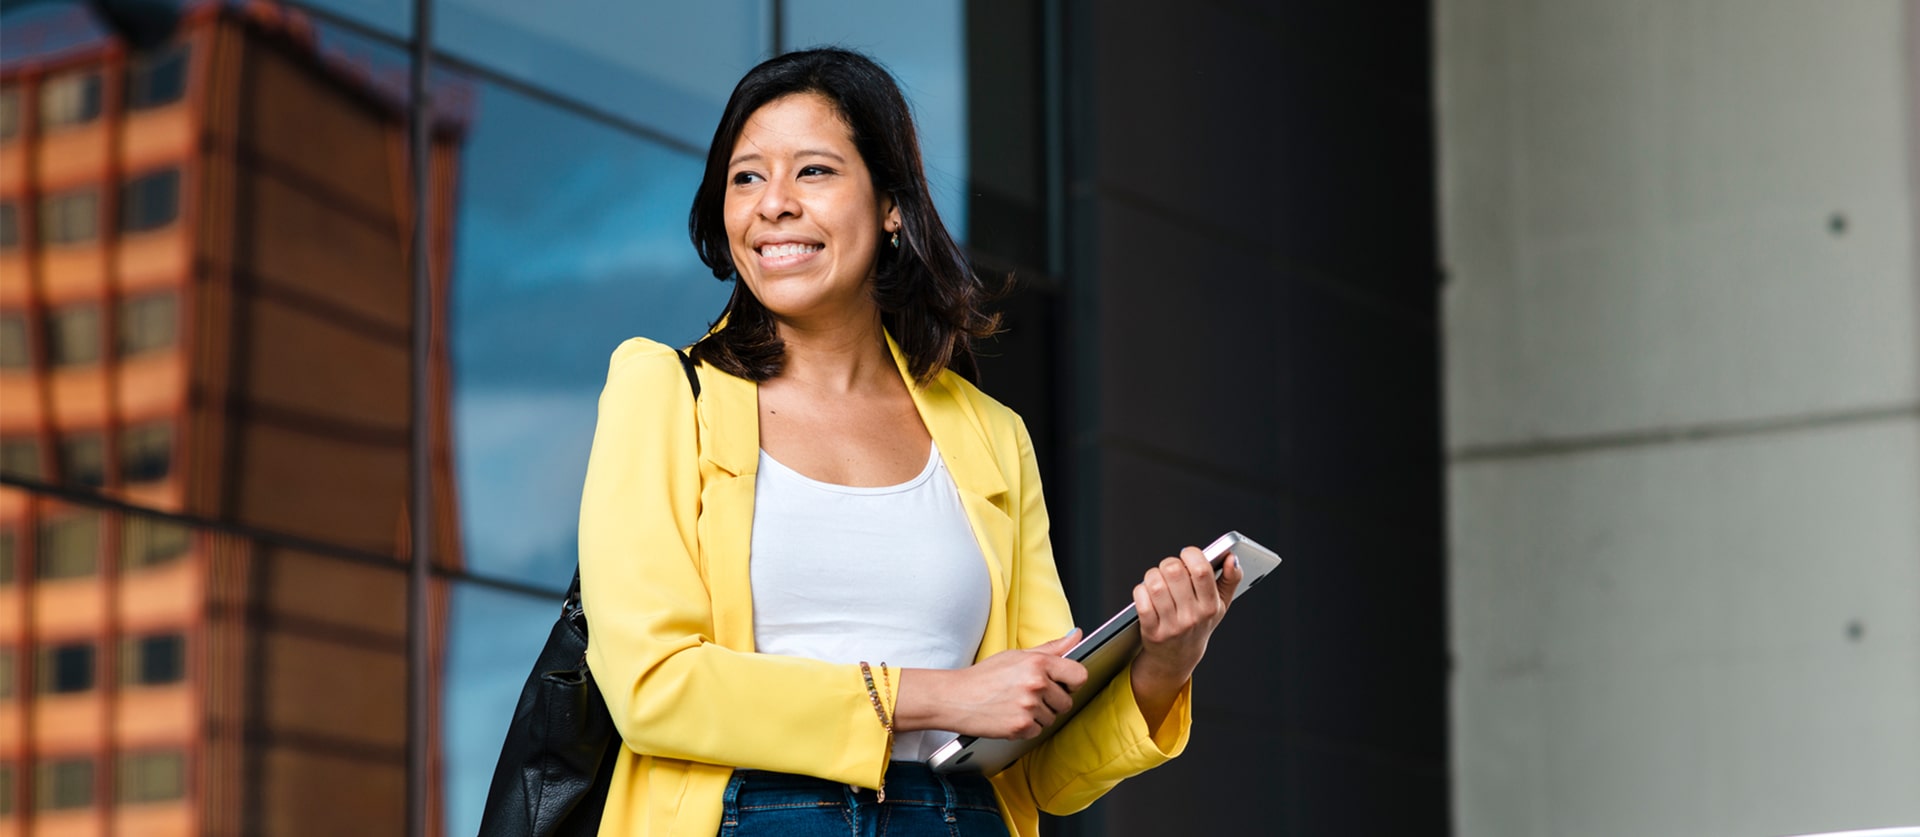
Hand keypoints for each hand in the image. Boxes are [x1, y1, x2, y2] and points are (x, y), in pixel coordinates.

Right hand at [894, 631, 1087, 739]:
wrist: (955, 697)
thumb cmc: (984, 676)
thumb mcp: (1017, 655)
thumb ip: (1051, 648)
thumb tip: (1076, 636)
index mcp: (1038, 663)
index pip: (1079, 675)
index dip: (1071, 682)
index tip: (1062, 684)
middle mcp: (1036, 684)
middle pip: (1066, 702)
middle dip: (1051, 701)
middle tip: (1028, 695)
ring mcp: (1029, 707)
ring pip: (1052, 718)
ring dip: (1038, 715)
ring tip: (1016, 704)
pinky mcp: (1021, 726)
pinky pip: (1037, 731)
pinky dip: (1025, 727)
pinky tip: (1010, 716)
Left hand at [1130, 546, 1242, 729]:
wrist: (1178, 657)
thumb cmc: (1199, 624)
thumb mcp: (1220, 605)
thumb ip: (1231, 579)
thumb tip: (1233, 559)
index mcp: (1211, 607)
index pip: (1201, 571)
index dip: (1191, 554)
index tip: (1187, 554)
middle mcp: (1192, 617)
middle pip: (1174, 572)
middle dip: (1169, 563)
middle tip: (1170, 569)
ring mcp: (1171, 626)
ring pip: (1155, 584)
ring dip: (1152, 576)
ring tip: (1157, 580)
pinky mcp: (1152, 631)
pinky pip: (1141, 600)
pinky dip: (1141, 591)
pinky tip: (1147, 593)